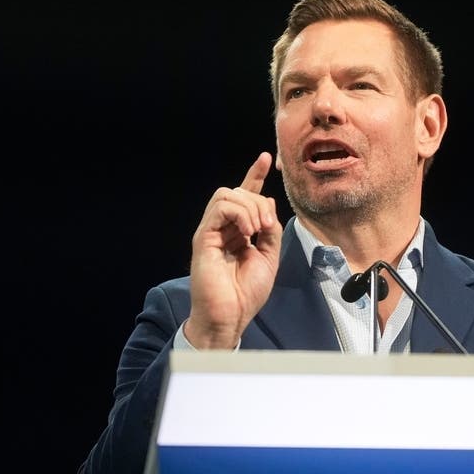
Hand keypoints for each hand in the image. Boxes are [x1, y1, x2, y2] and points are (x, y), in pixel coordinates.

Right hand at [185, 152, 282, 348]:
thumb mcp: (269, 257)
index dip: (254, 175)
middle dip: (258, 201)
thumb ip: (270, 230)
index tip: (265, 158)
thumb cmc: (246, 292)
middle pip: (238, 192)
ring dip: (249, 206)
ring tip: (257, 229)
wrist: (231, 315)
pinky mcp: (203, 237)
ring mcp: (211, 231)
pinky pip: (219, 208)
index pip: (245, 197)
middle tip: (267, 225)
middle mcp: (223, 228)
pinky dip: (238, 214)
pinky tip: (247, 232)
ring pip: (227, 194)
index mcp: (239, 232)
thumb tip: (268, 202)